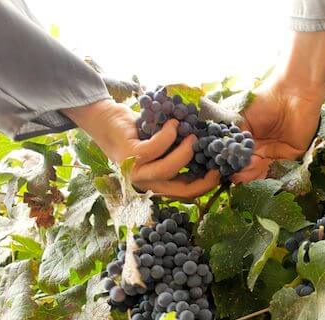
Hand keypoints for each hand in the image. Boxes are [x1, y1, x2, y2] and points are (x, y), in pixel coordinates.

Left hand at [63, 99, 219, 199]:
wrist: (104, 119)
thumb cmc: (136, 132)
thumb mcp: (161, 146)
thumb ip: (179, 153)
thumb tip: (208, 150)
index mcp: (155, 183)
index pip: (185, 194)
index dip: (205, 186)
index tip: (219, 171)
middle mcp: (145, 183)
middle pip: (180, 190)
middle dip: (202, 179)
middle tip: (215, 161)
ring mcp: (135, 172)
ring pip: (168, 170)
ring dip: (185, 152)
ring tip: (191, 136)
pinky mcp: (129, 155)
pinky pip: (156, 148)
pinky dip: (168, 134)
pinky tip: (171, 123)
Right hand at [231, 29, 324, 182]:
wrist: (293, 93)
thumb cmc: (265, 100)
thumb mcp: (243, 119)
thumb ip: (234, 138)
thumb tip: (224, 157)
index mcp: (248, 140)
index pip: (237, 157)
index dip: (229, 164)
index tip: (220, 169)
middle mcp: (261, 149)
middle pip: (248, 168)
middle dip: (240, 173)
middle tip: (232, 175)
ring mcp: (275, 154)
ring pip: (261, 172)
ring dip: (251, 177)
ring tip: (241, 177)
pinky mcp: (291, 156)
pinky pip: (278, 170)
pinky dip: (268, 176)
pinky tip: (256, 177)